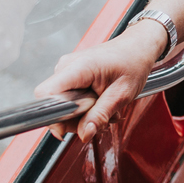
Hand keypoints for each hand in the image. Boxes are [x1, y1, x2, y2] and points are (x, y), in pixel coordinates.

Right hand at [34, 18, 170, 145]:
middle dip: (76, 119)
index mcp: (78, 68)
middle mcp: (67, 67)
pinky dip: (85, 107)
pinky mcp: (72, 75)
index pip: (46, 95)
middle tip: (101, 119)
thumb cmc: (133, 64)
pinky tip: (101, 103)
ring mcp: (68, 70)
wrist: (137, 48)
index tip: (73, 126)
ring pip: (63, 104)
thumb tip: (84, 134)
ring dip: (84, 114)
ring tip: (106, 109)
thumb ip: (100, 115)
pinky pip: (70, 98)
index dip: (54, 115)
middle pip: (55, 104)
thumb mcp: (121, 95)